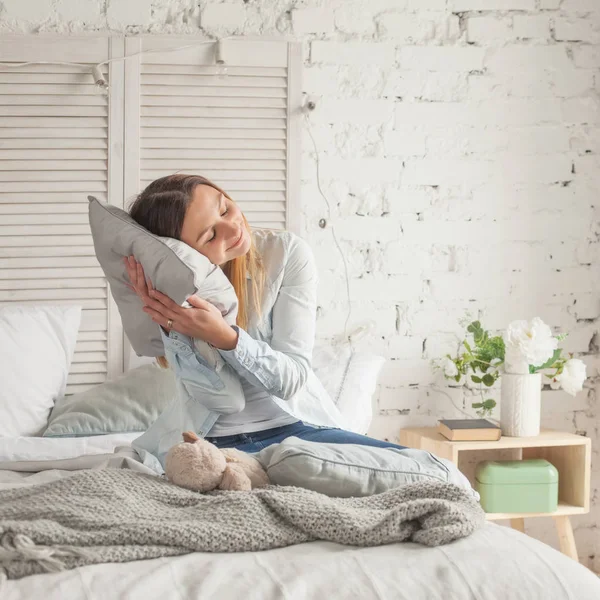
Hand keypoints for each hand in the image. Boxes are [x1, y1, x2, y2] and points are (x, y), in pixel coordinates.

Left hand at [123, 256, 237, 349]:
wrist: (218, 335)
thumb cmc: (214, 320)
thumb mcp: (208, 307)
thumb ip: (196, 300)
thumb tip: (186, 293)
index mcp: (188, 314)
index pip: (171, 304)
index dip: (160, 297)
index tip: (152, 291)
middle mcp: (181, 321)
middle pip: (164, 311)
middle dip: (153, 304)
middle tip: (143, 297)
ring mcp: (180, 327)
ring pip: (163, 319)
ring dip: (153, 313)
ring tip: (144, 307)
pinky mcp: (181, 331)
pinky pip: (167, 325)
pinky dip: (159, 321)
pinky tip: (154, 317)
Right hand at [123, 256, 152, 305]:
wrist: (160, 312)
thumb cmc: (153, 302)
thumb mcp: (144, 294)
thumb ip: (136, 288)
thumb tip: (128, 283)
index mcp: (139, 289)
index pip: (132, 276)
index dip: (128, 267)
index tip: (125, 258)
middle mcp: (141, 292)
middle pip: (134, 278)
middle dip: (132, 267)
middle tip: (131, 257)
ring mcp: (145, 295)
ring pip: (140, 283)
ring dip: (139, 273)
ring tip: (139, 264)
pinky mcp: (152, 299)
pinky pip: (150, 290)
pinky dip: (149, 284)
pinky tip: (149, 276)